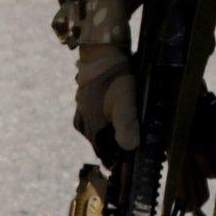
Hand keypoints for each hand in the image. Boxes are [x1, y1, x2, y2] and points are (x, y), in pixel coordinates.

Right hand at [73, 42, 138, 161]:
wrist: (101, 53)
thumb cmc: (115, 78)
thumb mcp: (126, 101)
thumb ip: (127, 125)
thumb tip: (130, 147)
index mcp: (92, 128)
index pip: (105, 156)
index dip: (118, 161)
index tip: (132, 163)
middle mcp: (83, 124)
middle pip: (102, 144)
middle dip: (116, 147)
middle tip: (134, 145)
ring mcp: (81, 113)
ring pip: (98, 132)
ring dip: (111, 134)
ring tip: (129, 130)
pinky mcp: (84, 103)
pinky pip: (95, 120)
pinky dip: (106, 122)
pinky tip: (116, 115)